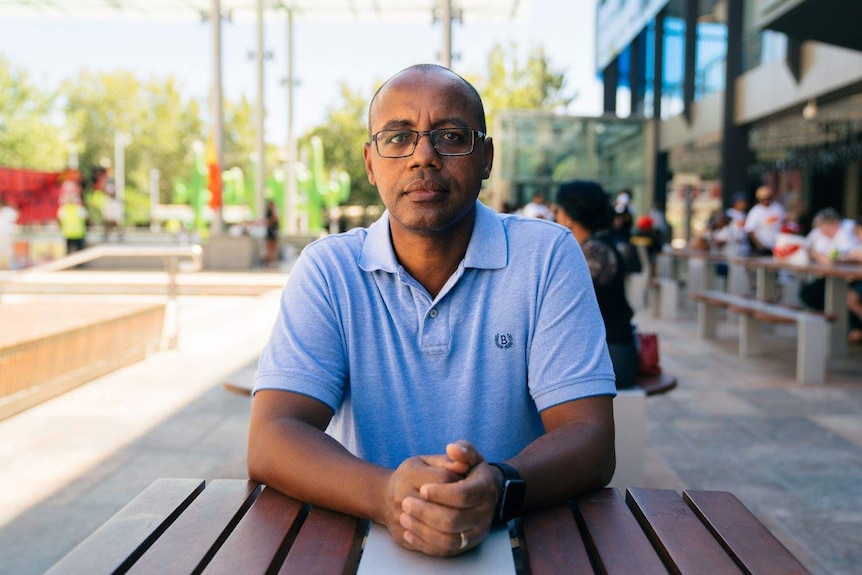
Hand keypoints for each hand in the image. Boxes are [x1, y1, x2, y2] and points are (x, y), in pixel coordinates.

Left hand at [398, 441, 499, 555]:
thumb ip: (462, 450)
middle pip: (454, 520)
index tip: (422, 488)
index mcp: (485, 488)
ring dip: (423, 529)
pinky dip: (424, 543)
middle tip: (405, 503)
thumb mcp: (469, 455)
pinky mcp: (465, 546)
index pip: (463, 495)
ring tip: (404, 517)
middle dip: (426, 512)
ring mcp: (475, 532)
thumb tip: (452, 449)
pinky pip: (444, 551)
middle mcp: (484, 513)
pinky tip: (409, 532)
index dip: (440, 493)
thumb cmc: (467, 472)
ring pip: (448, 539)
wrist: (476, 494)